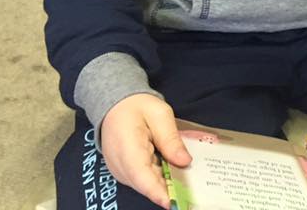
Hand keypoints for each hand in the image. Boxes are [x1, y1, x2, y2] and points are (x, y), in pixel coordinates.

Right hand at [100, 94, 191, 208]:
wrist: (115, 106)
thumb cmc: (138, 107)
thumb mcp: (160, 114)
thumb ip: (171, 138)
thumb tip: (185, 162)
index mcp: (128, 147)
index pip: (141, 176)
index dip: (157, 191)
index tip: (172, 203)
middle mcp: (120, 165)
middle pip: (145, 184)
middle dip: (167, 189)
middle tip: (190, 192)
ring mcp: (120, 171)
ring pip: (145, 184)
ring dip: (164, 184)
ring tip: (186, 181)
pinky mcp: (124, 172)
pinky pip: (143, 180)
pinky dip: (158, 178)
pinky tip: (174, 174)